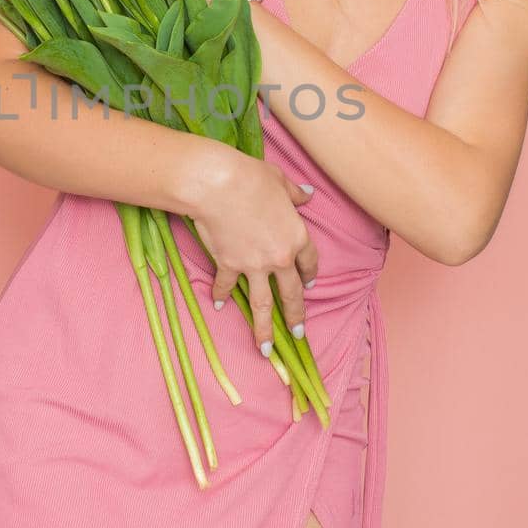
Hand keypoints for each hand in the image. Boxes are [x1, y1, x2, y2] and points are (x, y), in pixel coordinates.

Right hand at [190, 152, 318, 355]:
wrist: (218, 186)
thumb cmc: (251, 178)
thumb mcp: (280, 181)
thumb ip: (295, 193)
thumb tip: (308, 194)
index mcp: (297, 237)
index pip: (309, 262)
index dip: (309, 274)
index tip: (309, 284)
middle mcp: (279, 257)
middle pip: (291, 293)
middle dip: (295, 316)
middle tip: (298, 333)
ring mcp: (254, 265)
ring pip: (262, 304)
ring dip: (263, 329)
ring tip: (266, 349)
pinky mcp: (229, 265)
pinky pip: (227, 285)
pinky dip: (222, 295)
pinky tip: (219, 305)